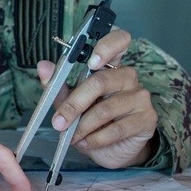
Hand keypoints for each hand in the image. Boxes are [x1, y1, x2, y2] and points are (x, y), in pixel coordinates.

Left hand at [39, 28, 157, 168]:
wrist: (111, 149)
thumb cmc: (91, 120)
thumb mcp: (70, 101)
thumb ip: (57, 85)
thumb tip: (43, 66)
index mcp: (110, 64)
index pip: (118, 41)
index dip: (106, 47)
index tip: (91, 61)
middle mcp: (128, 76)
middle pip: (101, 81)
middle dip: (74, 104)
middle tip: (59, 122)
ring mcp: (140, 97)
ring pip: (105, 109)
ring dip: (83, 126)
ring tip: (71, 136)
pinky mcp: (147, 119)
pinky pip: (117, 128)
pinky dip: (96, 138)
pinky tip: (87, 142)